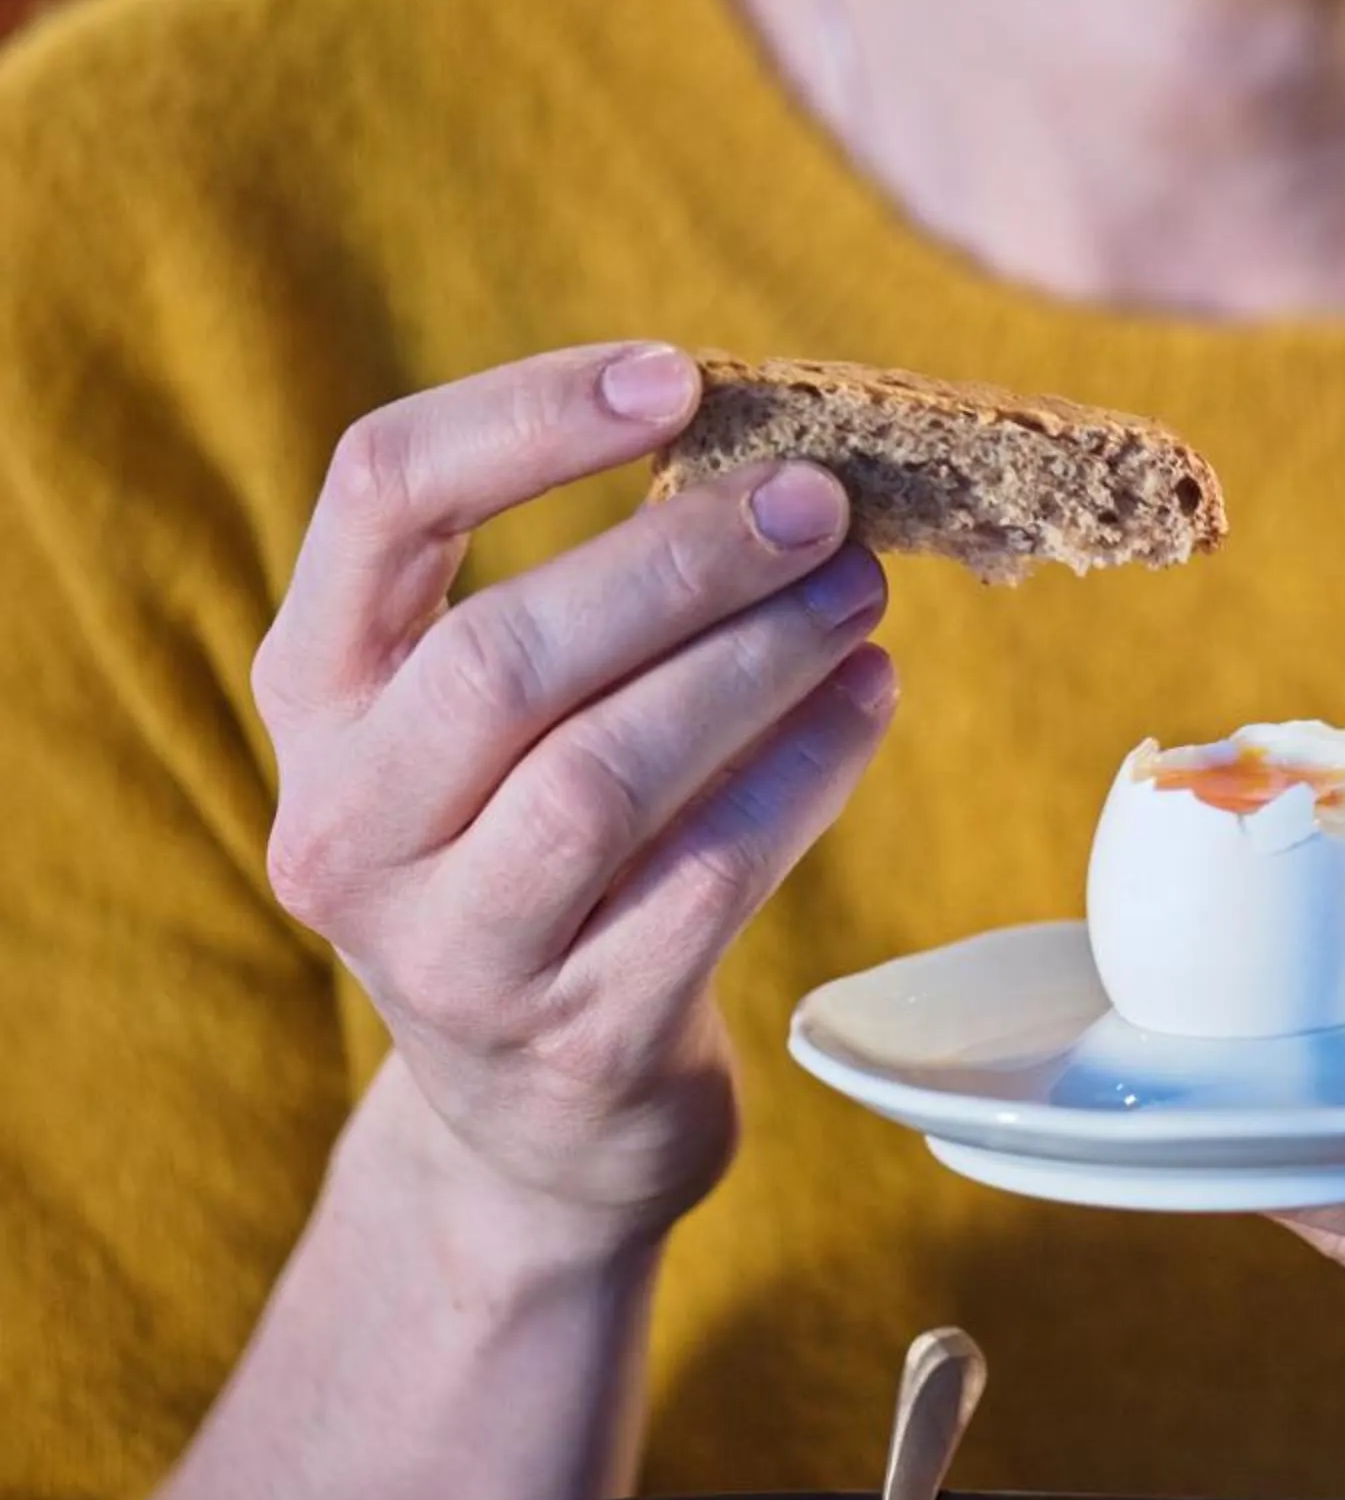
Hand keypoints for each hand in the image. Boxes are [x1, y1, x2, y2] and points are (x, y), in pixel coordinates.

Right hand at [253, 343, 897, 1246]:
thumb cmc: (542, 856)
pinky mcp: (577, 1039)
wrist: (538, 1122)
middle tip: (824, 506)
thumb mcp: (503, 727)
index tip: (679, 377)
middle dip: (682, 563)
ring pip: (605, 775)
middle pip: (504, 655)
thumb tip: (783, 455)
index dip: (527, 416)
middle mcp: (347, 827)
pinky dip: (806, 774)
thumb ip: (589, 596)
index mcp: (318, 696)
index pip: (377, 500)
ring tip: (862, 595)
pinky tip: (870, 701)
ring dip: (757, 664)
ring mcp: (451, 952)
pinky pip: (708, 877)